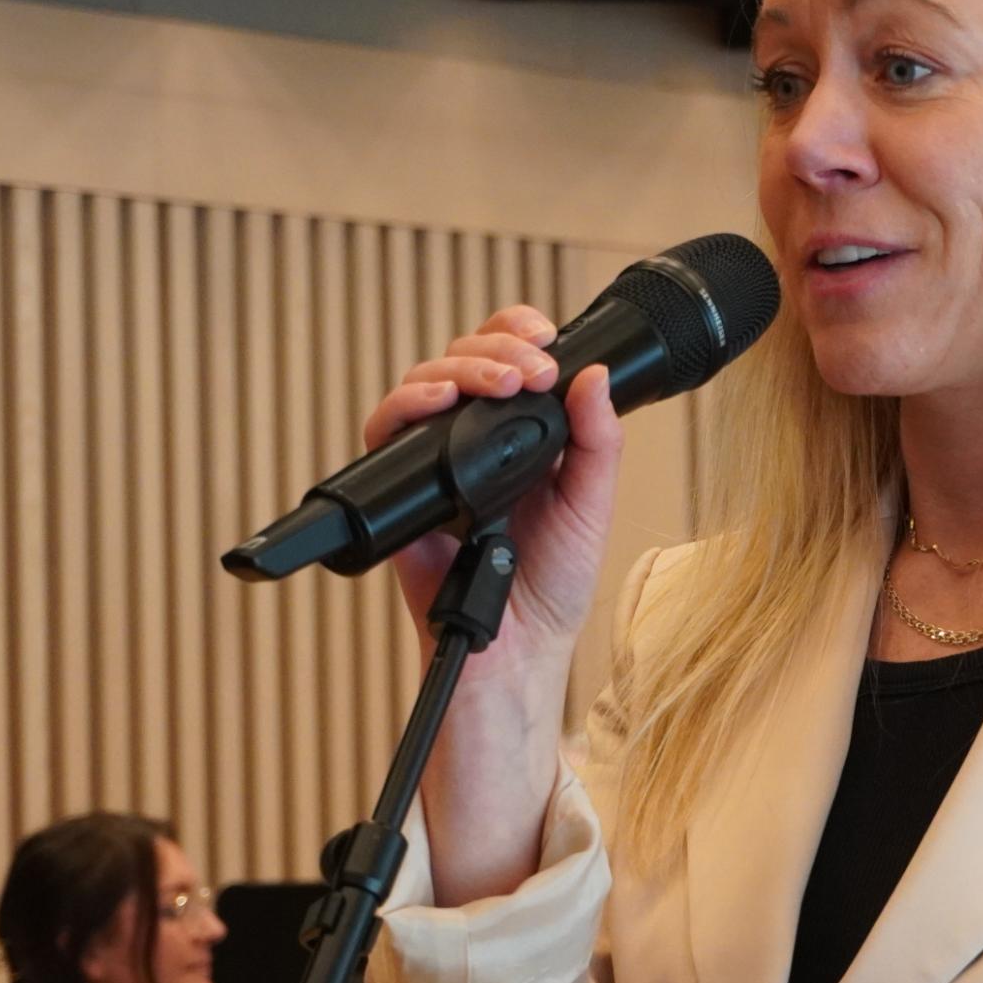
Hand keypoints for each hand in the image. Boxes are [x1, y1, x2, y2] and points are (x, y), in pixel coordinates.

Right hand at [361, 305, 623, 658]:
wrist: (517, 649)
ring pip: (424, 384)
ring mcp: (437, 464)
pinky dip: (406, 407)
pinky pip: (386, 435)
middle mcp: (475, 442)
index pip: (510, 361)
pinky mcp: (404, 491)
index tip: (543, 334)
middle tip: (529, 370)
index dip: (517, 334)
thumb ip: (596, 442)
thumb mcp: (591, 506)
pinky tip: (438, 402)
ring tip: (495, 383)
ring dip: (456, 367)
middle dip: (495, 349)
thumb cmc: (553, 585)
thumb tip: (594, 375)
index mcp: (523, 436)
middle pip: (463, 360)